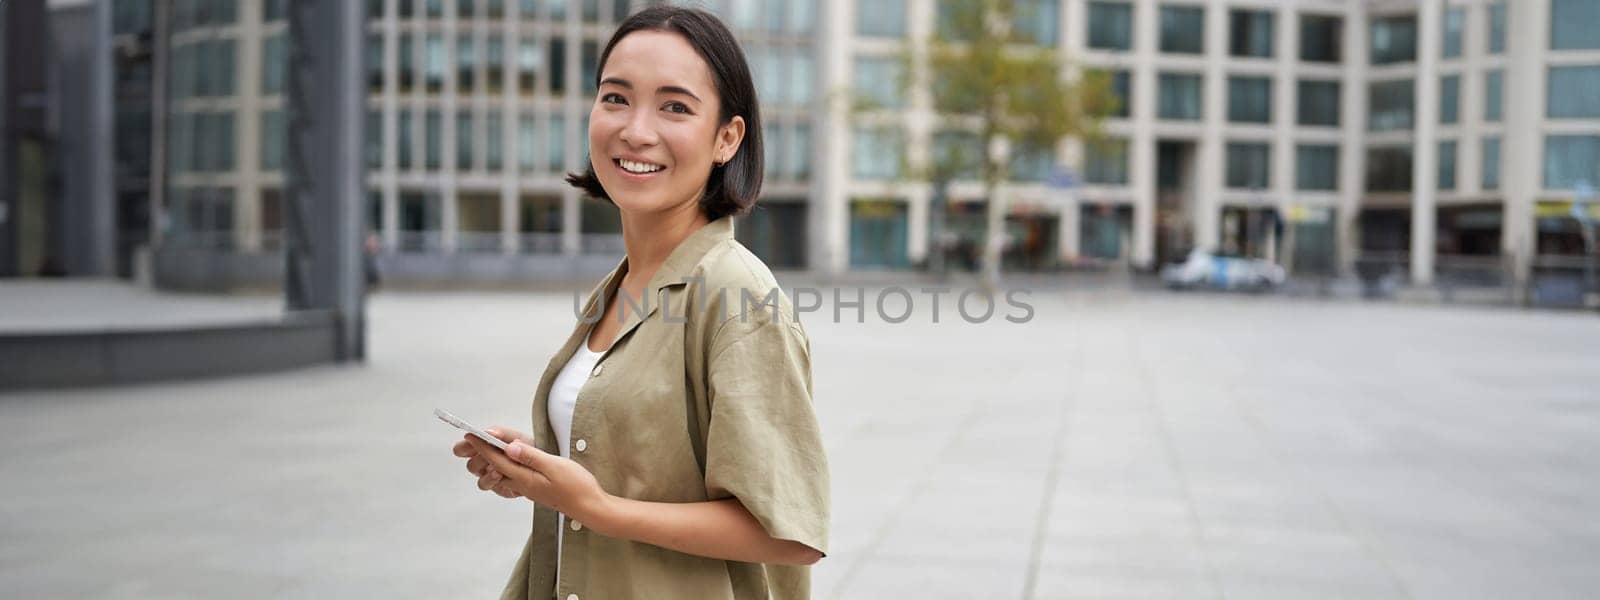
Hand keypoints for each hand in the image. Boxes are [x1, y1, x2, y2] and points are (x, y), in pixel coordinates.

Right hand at [453, 427, 527, 498]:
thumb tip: (488, 432)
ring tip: (496, 467)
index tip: (470, 441)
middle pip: (470, 465)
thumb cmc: (526, 447)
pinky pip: (490, 486)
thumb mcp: (516, 436)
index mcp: (483, 449)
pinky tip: (500, 474)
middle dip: (479, 459)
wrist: (542, 462)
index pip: (463, 449)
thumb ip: (502, 434)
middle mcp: (484, 464)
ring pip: (479, 478)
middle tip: (486, 453)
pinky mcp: (500, 487)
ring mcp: (491, 477)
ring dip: (487, 472)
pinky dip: (493, 480)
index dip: (463, 447)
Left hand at [464, 434, 611, 522]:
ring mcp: (528, 489)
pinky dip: (505, 468)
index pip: (498, 461)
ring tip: (490, 446)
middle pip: (495, 469)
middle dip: (483, 454)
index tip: (470, 435)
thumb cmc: (576, 486)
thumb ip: (531, 457)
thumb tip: (509, 448)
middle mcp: (522, 485)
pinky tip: (510, 461)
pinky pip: (512, 478)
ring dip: (493, 461)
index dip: (483, 447)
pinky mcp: (534, 489)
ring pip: (502, 475)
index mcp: (525, 479)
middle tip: (475, 438)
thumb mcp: (555, 466)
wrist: (590, 507)